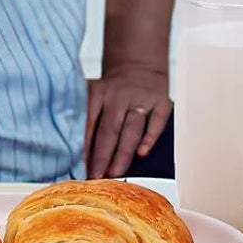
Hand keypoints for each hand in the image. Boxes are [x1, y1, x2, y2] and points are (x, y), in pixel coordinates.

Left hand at [84, 63, 170, 178]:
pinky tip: (143, 152)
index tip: (83, 171)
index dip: (86, 150)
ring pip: (131, 129)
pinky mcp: (160, 101)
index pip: (90, 125)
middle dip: (104, 156)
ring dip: (123, 153)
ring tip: (116, 173)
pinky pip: (156, 121)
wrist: (138, 64)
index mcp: (98, 93)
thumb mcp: (95, 96)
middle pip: (110, 130)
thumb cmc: (113, 89)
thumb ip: (88, 121)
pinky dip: (150, 137)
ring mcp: (141, 98)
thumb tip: (82, 157)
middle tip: (98, 178)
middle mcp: (119, 95)